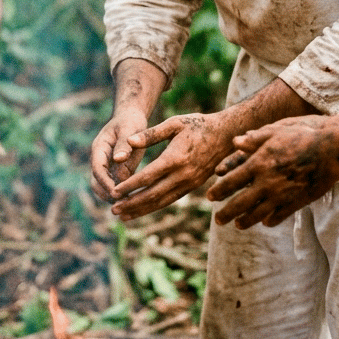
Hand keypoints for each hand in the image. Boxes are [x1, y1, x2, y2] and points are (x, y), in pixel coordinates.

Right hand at [90, 107, 149, 201]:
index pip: (98, 169)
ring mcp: (107, 166)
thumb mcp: (129, 129)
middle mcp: (100, 159)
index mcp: (99, 148)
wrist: (130, 116)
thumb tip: (118, 160)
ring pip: (104, 187)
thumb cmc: (130, 121)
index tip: (116, 193)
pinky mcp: (116, 170)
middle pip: (96, 182)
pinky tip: (135, 199)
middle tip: (123, 203)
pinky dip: (122, 193)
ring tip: (130, 204)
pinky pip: (116, 185)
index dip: (105, 182)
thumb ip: (124, 144)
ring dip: (113, 196)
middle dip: (106, 194)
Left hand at [110, 112, 233, 219]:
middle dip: (131, 203)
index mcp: (175, 158)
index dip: (130, 186)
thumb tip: (129, 142)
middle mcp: (183, 175)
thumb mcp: (174, 123)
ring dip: (141, 210)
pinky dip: (154, 206)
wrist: (225, 134)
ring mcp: (189, 183)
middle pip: (153, 194)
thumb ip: (150, 134)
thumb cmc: (197, 125)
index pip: (148, 177)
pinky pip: (170, 199)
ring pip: (161, 201)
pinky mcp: (192, 186)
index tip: (114, 192)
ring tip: (123, 215)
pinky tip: (142, 209)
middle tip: (113, 209)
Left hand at [207, 117, 338, 227]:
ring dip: (245, 221)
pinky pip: (280, 215)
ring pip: (258, 214)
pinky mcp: (297, 202)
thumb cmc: (302, 136)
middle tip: (217, 219)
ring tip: (237, 225)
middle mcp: (267, 182)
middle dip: (226, 213)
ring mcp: (282, 195)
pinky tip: (264, 222)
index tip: (209, 197)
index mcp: (259, 164)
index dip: (219, 190)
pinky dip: (270, 220)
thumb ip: (253, 139)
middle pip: (240, 203)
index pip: (231, 181)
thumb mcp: (274, 132)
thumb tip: (234, 142)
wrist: (331, 151)